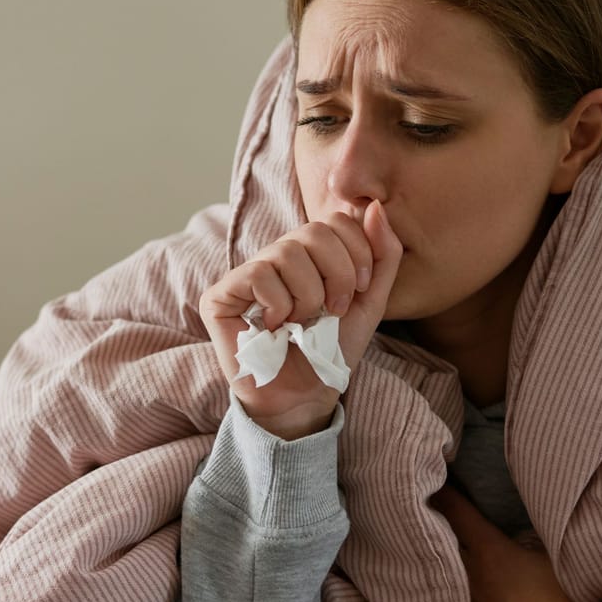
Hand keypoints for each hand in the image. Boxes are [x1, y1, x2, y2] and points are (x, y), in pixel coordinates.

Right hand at [197, 201, 403, 439]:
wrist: (306, 396)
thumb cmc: (331, 351)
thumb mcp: (370, 302)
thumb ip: (381, 255)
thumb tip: (374, 206)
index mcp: (309, 254)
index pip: (336, 220)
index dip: (357, 253)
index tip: (359, 293)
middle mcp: (275, 256)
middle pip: (315, 230)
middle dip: (339, 275)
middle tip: (333, 311)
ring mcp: (245, 273)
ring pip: (288, 253)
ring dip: (308, 297)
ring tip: (301, 323)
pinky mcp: (220, 295)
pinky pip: (258, 275)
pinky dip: (279, 307)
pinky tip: (275, 328)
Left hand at [431, 485, 585, 601]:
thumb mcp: (561, 568)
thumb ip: (534, 545)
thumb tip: (523, 531)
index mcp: (489, 555)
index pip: (453, 510)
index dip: (443, 493)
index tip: (432, 480)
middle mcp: (463, 583)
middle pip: (430, 545)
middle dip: (424, 529)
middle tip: (415, 514)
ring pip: (428, 587)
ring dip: (426, 574)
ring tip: (419, 561)